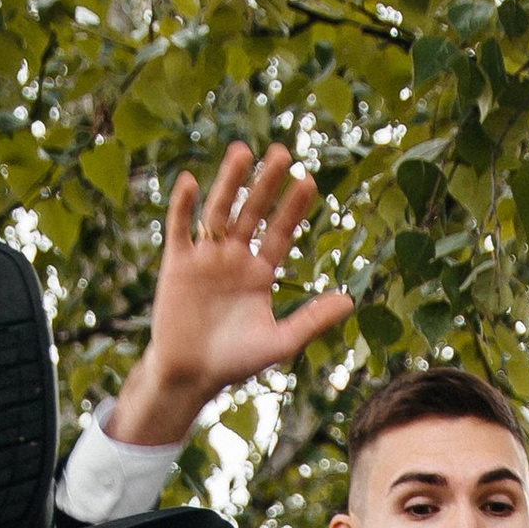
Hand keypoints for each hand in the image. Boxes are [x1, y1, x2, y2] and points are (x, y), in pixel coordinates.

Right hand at [105, 142, 354, 448]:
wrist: (190, 376)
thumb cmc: (235, 362)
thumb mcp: (280, 342)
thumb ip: (312, 320)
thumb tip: (350, 300)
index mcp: (260, 273)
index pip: (280, 232)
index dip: (293, 207)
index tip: (308, 180)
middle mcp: (235, 258)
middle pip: (253, 212)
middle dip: (266, 183)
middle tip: (282, 152)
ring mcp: (206, 257)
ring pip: (219, 211)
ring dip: (229, 182)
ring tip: (243, 151)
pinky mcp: (177, 263)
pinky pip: (180, 228)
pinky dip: (183, 205)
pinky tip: (191, 180)